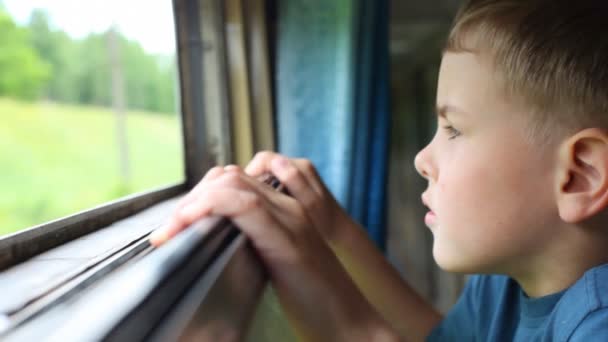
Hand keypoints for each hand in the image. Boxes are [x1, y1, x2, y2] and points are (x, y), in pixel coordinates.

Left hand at [149, 166, 394, 340]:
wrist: (349, 321)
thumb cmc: (314, 299)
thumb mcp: (275, 262)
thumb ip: (254, 241)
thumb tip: (217, 238)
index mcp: (285, 211)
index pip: (236, 180)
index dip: (202, 191)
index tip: (177, 219)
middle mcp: (289, 207)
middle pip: (229, 177)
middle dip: (191, 196)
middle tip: (168, 227)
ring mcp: (291, 219)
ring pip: (233, 184)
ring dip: (193, 202)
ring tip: (172, 229)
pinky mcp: (287, 240)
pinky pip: (245, 206)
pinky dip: (209, 207)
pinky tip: (189, 224)